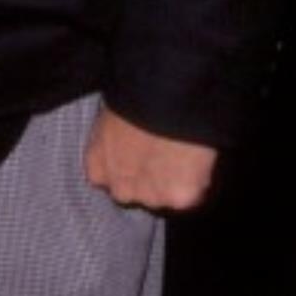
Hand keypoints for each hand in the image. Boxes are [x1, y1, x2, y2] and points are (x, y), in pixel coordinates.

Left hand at [83, 105, 217, 213]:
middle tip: (166, 155)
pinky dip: (198, 182)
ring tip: (184, 155)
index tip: (143, 154)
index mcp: (97, 169)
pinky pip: (193, 196)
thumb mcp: (109, 117)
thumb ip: (113, 139)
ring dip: (174, 183)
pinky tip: (198, 161)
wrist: (163, 97)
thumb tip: (124, 136)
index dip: (130, 167)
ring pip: (166, 197)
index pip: (111, 180)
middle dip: (150, 181)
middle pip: (137, 194)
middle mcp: (120, 189)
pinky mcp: (179, 198)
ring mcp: (150, 197)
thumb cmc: (134, 97)